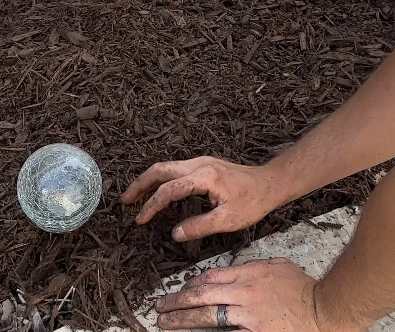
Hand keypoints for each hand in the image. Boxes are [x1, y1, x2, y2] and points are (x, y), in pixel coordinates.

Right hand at [119, 156, 282, 240]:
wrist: (270, 183)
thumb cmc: (253, 202)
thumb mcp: (228, 220)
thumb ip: (199, 227)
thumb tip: (174, 234)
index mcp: (203, 177)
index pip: (169, 190)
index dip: (151, 206)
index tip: (140, 220)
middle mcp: (198, 164)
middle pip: (160, 169)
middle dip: (140, 184)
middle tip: (124, 201)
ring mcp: (200, 161)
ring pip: (166, 166)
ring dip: (148, 180)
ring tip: (134, 197)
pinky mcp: (203, 165)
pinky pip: (175, 169)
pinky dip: (160, 179)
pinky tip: (157, 191)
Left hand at [153, 258, 362, 331]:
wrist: (324, 309)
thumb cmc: (303, 288)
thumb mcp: (278, 266)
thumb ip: (254, 267)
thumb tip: (237, 271)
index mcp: (248, 273)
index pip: (210, 276)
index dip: (191, 284)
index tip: (180, 290)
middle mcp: (243, 292)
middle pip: (201, 294)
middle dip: (177, 300)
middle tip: (159, 306)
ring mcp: (247, 314)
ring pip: (207, 314)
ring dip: (182, 318)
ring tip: (165, 321)